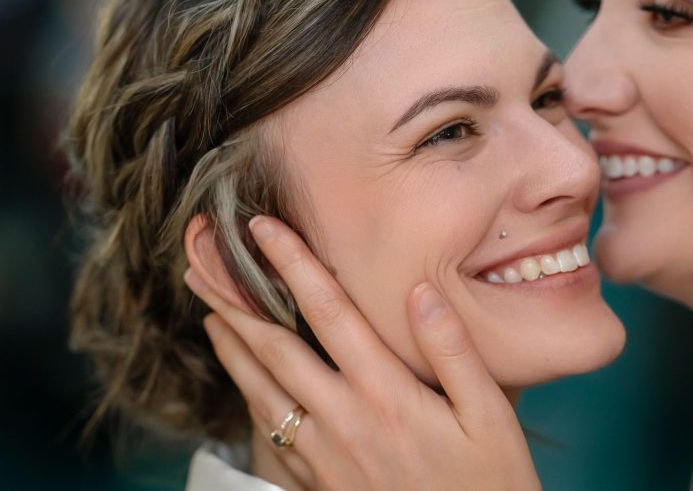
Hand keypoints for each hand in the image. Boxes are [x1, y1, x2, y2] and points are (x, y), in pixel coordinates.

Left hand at [184, 216, 541, 490]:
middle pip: (275, 351)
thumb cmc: (491, 484)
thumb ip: (453, 350)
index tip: (263, 228)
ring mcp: (326, 456)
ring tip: (209, 316)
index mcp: (387, 394)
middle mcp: (345, 421)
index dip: (294, 265)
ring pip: (261, 393)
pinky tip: (245, 386)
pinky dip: (248, 399)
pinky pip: (270, 434)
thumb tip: (419, 290)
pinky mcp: (319, 484)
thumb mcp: (491, 416)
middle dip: (236, 303)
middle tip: (201, 268)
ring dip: (231, 350)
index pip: (330, 314)